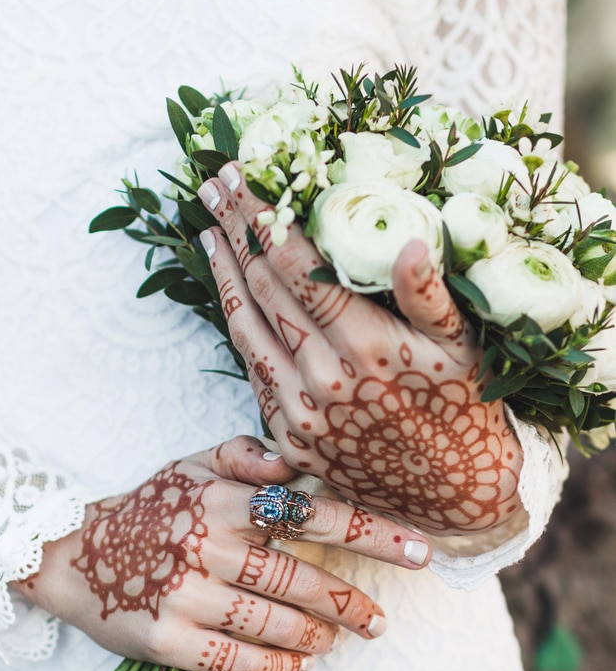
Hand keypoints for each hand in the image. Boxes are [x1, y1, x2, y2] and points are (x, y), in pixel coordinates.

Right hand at [11, 436, 430, 670]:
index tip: (419, 551)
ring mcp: (187, 595)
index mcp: (223, 500)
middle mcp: (208, 545)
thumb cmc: (150, 509)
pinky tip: (297, 666)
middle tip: (379, 622)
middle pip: (302, 577)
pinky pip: (238, 660)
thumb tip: (295, 463)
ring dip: (317, 637)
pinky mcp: (168, 640)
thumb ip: (247, 456)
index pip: (311, 512)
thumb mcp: (192, 465)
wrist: (73, 556)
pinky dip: (277, 667)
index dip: (371, 532)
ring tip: (335, 641)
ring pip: (275, 623)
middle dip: (350, 603)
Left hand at [198, 165, 524, 536]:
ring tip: (207, 228)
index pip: (299, 266)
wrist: (451, 497)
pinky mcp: (288, 436)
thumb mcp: (461, 349)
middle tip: (213, 184)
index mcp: (367, 345)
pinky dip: (236, 327)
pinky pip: (252, 370)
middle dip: (236, 229)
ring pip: (246, 328)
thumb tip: (408, 242)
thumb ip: (428, 295)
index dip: (265, 216)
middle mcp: (324, 377)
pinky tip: (229, 294)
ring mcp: (300, 410)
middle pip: (264, 288)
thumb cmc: (464, 411)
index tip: (242, 173)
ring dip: (222, 273)